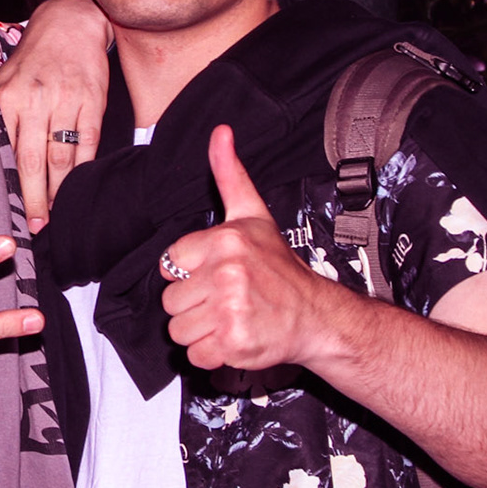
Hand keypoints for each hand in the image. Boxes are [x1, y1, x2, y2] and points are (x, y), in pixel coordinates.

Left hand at [0, 0, 111, 230]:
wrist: (71, 22)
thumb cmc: (34, 56)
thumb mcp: (7, 79)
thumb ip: (3, 116)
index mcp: (8, 98)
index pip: (6, 151)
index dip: (8, 184)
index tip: (7, 210)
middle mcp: (35, 101)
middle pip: (33, 162)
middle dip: (34, 199)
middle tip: (35, 226)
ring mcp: (66, 101)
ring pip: (61, 158)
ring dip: (59, 190)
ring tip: (56, 213)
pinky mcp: (92, 102)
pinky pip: (87, 144)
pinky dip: (82, 169)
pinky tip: (78, 187)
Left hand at [161, 126, 346, 371]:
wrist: (317, 317)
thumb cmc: (280, 269)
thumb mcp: (252, 216)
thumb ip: (229, 175)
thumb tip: (220, 132)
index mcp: (224, 240)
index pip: (169, 264)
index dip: (189, 273)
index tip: (216, 274)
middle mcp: (228, 272)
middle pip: (170, 300)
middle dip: (193, 305)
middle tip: (226, 300)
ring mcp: (231, 309)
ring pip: (178, 329)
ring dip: (199, 331)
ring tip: (229, 318)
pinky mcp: (234, 342)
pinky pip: (195, 354)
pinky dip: (210, 354)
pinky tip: (233, 338)